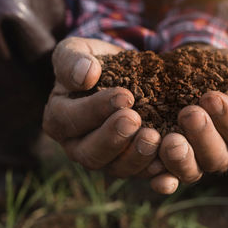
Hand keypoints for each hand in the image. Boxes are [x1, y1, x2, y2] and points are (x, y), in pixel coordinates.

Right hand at [43, 37, 161, 179]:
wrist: (122, 75)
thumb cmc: (95, 63)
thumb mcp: (78, 51)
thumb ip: (72, 59)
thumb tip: (85, 74)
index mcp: (60, 119)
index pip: (70, 121)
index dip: (95, 110)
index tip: (124, 96)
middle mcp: (79, 146)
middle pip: (90, 154)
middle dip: (113, 138)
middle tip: (134, 119)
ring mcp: (107, 159)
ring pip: (117, 169)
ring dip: (136, 157)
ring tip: (154, 138)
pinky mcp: (131, 165)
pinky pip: (143, 176)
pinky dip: (156, 174)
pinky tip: (168, 168)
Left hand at [155, 47, 227, 191]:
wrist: (193, 69)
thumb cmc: (226, 71)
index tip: (211, 97)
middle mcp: (223, 154)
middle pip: (217, 158)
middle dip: (203, 137)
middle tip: (189, 114)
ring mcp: (196, 161)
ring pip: (192, 172)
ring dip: (180, 159)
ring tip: (169, 140)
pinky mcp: (171, 163)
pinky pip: (168, 179)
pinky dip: (163, 180)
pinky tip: (155, 177)